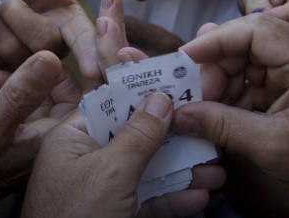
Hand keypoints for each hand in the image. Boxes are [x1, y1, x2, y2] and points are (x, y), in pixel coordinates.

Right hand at [0, 51, 80, 216]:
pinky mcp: (18, 140)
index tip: (64, 44)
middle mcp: (52, 139)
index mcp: (57, 137)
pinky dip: (8, 96)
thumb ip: (21, 94)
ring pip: (41, 98)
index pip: (90, 94)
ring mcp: (34, 139)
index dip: (84, 65)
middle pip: (64, 91)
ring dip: (21, 82)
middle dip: (42, 70)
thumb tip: (50, 57)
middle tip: (18, 57)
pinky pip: (23, 109)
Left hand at [22, 95, 224, 217]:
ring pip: (148, 171)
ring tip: (216, 168)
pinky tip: (200, 196)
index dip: (145, 92)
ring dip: (182, 170)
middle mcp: (85, 158)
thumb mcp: (110, 172)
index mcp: (72, 137)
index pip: (112, 102)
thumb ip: (138, 136)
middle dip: (174, 136)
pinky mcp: (114, 214)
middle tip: (207, 129)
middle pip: (136, 136)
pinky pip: (148, 200)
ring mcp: (101, 189)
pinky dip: (174, 198)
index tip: (179, 84)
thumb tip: (160, 100)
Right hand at [175, 15, 288, 213]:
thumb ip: (224, 126)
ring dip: (221, 86)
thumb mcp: (273, 147)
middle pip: (245, 44)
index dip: (216, 40)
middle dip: (216, 69)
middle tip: (198, 99)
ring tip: (206, 114)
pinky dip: (232, 99)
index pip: (256, 29)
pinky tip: (218, 119)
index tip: (187, 57)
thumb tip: (182, 115)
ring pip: (244, 64)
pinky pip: (251, 83)